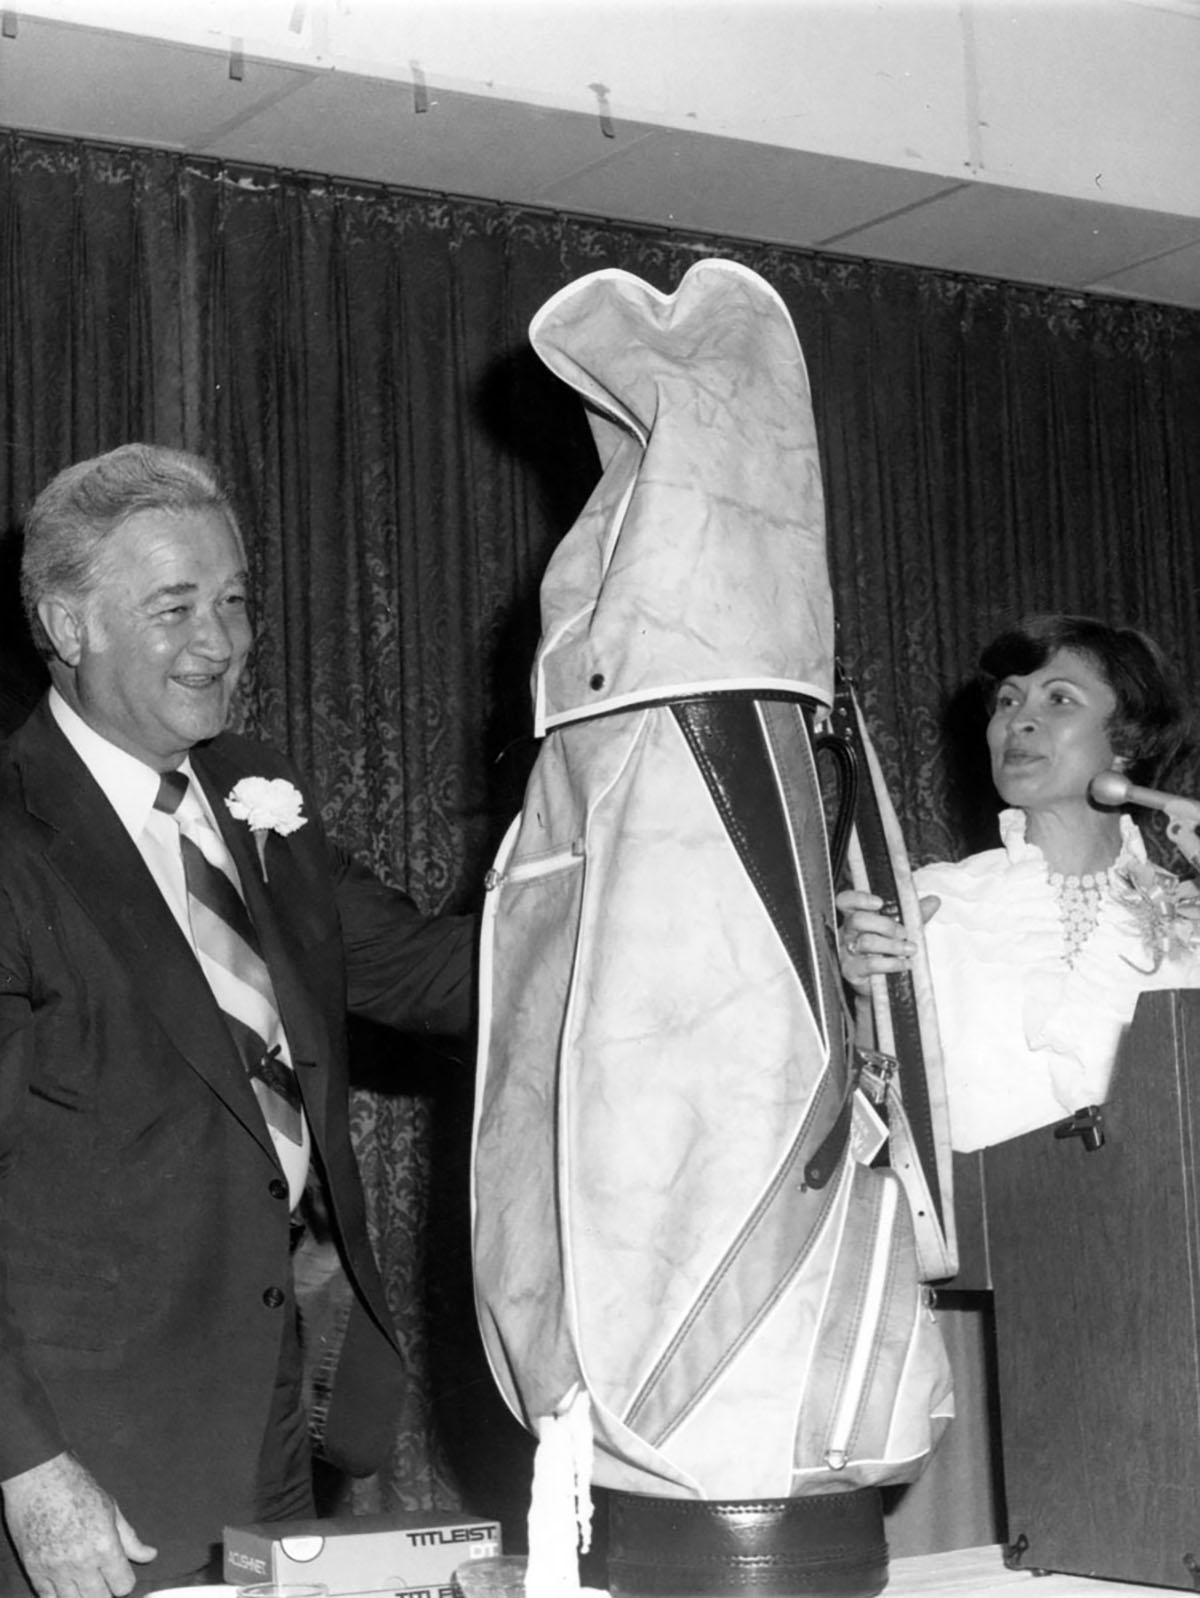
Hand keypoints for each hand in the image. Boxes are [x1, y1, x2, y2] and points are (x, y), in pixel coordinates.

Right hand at [1, 1452, 156, 1597]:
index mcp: (105, 1545)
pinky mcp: (34, 1570)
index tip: (120, 1573)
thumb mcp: (111, 1508)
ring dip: (81, 1593)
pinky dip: (58, 1594)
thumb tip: (150, 1555)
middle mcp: (81, 1562)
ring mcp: (55, 1569)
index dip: (124, 1581)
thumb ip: (130, 1539)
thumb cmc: (76, 1487)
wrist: (38, 1478)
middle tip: (102, 1576)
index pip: (123, 1586)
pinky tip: (63, 1581)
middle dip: (105, 1590)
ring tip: (83, 1578)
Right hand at [835, 888, 939, 993]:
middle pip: (857, 920)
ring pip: (865, 942)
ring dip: (892, 945)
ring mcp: (846, 952)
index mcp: (855, 917)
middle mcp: (847, 932)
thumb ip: (914, 915)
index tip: (880, 903)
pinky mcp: (851, 971)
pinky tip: (906, 964)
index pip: (846, 901)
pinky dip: (891, 963)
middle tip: (904, 933)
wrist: (882, 984)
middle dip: (885, 925)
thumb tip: (934, 900)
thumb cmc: (887, 951)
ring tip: (910, 949)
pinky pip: (870, 964)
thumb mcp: (902, 929)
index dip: (859, 899)